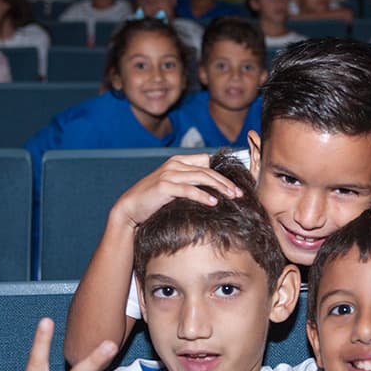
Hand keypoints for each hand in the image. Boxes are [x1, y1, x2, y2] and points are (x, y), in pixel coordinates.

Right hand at [113, 154, 243, 228]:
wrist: (131, 208)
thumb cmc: (155, 200)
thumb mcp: (174, 187)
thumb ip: (190, 184)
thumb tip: (213, 191)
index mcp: (178, 161)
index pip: (206, 162)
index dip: (222, 173)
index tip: (235, 185)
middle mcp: (174, 164)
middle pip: (207, 170)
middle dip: (226, 182)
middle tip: (239, 193)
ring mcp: (169, 174)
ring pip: (201, 178)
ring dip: (219, 187)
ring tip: (232, 197)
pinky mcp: (164, 186)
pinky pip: (188, 189)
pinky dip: (202, 196)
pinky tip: (214, 203)